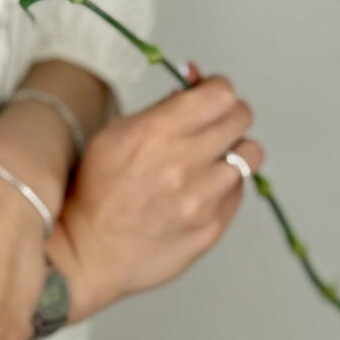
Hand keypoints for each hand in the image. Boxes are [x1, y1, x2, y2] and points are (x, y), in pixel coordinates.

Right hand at [46, 69, 263, 320]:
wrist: (89, 250)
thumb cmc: (96, 190)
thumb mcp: (113, 134)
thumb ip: (160, 110)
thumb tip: (193, 88)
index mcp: (157, 132)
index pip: (221, 94)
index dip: (217, 88)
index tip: (210, 93)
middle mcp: (185, 163)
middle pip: (241, 118)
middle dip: (227, 113)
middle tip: (212, 122)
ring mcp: (203, 199)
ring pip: (249, 155)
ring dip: (232, 151)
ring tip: (209, 158)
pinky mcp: (213, 227)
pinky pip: (239, 192)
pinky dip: (225, 185)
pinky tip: (200, 189)